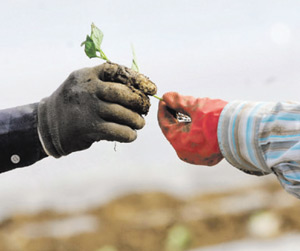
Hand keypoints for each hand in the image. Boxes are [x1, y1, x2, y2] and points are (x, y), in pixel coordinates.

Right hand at [38, 62, 156, 157]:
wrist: (48, 125)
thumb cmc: (74, 104)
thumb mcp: (83, 85)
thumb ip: (105, 82)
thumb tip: (140, 89)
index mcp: (87, 75)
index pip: (117, 71)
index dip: (138, 79)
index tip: (152, 88)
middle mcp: (87, 89)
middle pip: (123, 93)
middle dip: (139, 101)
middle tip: (145, 108)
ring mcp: (88, 109)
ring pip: (122, 113)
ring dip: (137, 120)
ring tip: (140, 123)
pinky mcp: (89, 128)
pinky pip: (117, 131)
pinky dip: (129, 134)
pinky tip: (131, 135)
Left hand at [157, 92, 226, 165]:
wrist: (247, 131)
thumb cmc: (219, 119)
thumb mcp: (196, 107)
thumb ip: (179, 102)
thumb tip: (166, 97)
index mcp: (179, 143)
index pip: (164, 124)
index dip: (163, 110)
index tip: (165, 99)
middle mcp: (186, 154)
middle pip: (175, 131)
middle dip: (175, 115)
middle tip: (177, 101)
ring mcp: (198, 158)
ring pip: (186, 136)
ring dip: (186, 122)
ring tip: (192, 108)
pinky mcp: (208, 157)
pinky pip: (196, 142)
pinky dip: (195, 131)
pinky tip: (201, 120)